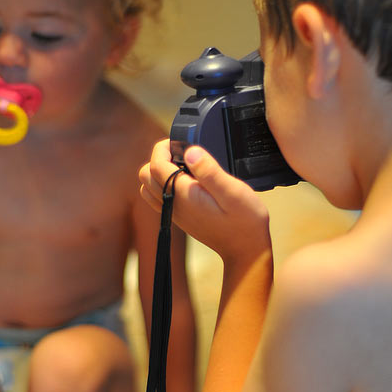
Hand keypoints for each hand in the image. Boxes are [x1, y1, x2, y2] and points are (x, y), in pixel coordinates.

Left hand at [139, 141, 270, 262]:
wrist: (245, 250)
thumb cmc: (244, 221)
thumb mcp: (233, 191)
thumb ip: (209, 171)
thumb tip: (190, 152)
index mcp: (183, 195)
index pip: (155, 165)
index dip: (162, 147)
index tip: (177, 141)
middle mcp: (174, 205)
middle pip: (146, 176)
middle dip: (158, 158)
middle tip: (180, 152)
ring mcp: (175, 214)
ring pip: (148, 188)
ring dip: (159, 172)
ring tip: (182, 165)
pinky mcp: (180, 218)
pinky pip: (159, 199)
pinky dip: (164, 185)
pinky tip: (186, 181)